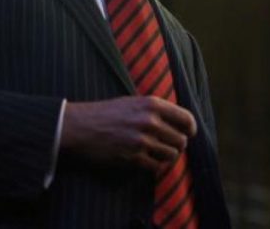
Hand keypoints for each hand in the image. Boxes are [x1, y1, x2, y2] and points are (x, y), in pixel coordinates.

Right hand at [59, 96, 196, 171]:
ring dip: (166, 157)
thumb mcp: (132, 102)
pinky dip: (153, 166)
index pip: (186, 119)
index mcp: (151, 104)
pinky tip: (145, 161)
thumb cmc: (104, 113)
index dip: (190, 129)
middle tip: (167, 146)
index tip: (188, 134)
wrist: (79, 127)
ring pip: (171, 155)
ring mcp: (142, 140)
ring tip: (156, 154)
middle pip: (181, 140)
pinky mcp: (133, 157)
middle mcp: (150, 120)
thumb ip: (154, 109)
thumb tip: (177, 122)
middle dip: (176, 145)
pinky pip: (156, 167)